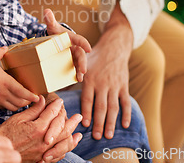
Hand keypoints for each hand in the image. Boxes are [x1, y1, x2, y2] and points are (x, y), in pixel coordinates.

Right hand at [0, 46, 38, 109]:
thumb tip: (5, 48)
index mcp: (6, 83)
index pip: (22, 92)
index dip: (31, 96)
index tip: (38, 97)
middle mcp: (4, 93)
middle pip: (21, 102)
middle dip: (28, 101)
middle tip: (33, 98)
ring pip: (14, 107)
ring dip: (20, 105)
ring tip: (24, 101)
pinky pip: (5, 108)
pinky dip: (11, 107)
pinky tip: (12, 102)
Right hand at [0, 96, 82, 161]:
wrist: (0, 152)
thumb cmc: (5, 134)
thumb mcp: (18, 119)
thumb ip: (33, 110)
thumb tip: (42, 101)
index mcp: (38, 128)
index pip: (52, 114)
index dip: (57, 106)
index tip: (60, 101)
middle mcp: (44, 140)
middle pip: (63, 128)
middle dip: (71, 121)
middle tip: (77, 116)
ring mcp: (44, 151)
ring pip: (64, 142)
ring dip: (73, 135)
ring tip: (79, 130)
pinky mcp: (42, 159)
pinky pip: (59, 154)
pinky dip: (67, 148)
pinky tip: (71, 144)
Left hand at [43, 8, 90, 81]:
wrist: (55, 41)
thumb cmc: (56, 33)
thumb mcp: (52, 27)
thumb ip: (50, 20)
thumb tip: (46, 11)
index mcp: (73, 38)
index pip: (80, 40)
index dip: (84, 44)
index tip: (88, 49)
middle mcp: (75, 48)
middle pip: (81, 55)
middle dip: (83, 63)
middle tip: (83, 71)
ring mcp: (73, 56)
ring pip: (79, 64)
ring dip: (80, 71)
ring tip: (80, 79)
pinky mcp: (70, 62)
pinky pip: (73, 69)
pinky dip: (74, 74)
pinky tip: (74, 81)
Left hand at [80, 3, 131, 139]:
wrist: (113, 47)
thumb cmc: (92, 56)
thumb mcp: (80, 61)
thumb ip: (70, 73)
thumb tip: (57, 82)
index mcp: (90, 78)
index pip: (87, 98)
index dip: (87, 112)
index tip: (85, 124)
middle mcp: (102, 83)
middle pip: (101, 106)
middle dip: (99, 122)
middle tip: (96, 137)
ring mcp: (114, 85)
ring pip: (113, 106)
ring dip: (111, 122)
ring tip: (108, 135)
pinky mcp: (123, 86)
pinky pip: (125, 102)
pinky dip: (126, 114)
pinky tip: (124, 125)